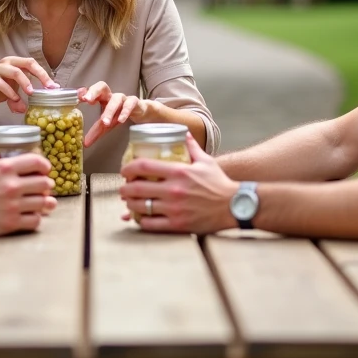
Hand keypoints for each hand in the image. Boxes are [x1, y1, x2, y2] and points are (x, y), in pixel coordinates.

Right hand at [0, 56, 57, 113]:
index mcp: (16, 63)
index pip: (34, 64)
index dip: (45, 75)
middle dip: (40, 75)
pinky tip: (14, 100)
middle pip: (28, 63)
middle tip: (47, 88)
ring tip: (30, 94)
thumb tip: (26, 110)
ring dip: (25, 83)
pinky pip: (1, 82)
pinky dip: (9, 92)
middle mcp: (8, 62)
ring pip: (15, 71)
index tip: (54, 87)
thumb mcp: (12, 94)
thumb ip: (21, 100)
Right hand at [0, 125, 56, 236]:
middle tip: (43, 186)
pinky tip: (32, 215)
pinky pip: (35, 220)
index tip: (44, 169)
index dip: (44, 165)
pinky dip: (37, 218)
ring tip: (42, 201)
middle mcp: (11, 186)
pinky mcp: (11, 223)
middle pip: (44, 183)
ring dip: (44, 201)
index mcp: (3, 168)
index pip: (37, 162)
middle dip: (46, 184)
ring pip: (43, 202)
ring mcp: (12, 206)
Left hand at [80, 81, 156, 146]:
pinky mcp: (134, 102)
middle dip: (94, 91)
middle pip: (102, 86)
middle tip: (86, 100)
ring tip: (104, 121)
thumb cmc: (119, 115)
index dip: (85, 92)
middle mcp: (111, 95)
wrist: (140, 112)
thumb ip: (95, 132)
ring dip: (110, 110)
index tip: (78, 97)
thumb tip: (85, 144)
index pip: (91, 91)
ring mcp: (123, 98)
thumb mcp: (106, 125)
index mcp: (101, 98)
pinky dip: (125, 111)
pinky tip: (120, 120)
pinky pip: (130, 104)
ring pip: (116, 99)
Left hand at [119, 135, 237, 233]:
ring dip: (130, 204)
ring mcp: (174, 208)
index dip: (129, 168)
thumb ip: (191, 147)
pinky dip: (141, 221)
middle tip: (123, 188)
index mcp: (179, 171)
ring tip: (129, 202)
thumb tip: (183, 133)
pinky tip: (140, 218)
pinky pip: (151, 224)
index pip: (144, 166)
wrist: (234, 206)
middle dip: (125, 188)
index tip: (125, 170)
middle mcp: (173, 190)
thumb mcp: (206, 161)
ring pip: (141, 207)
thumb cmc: (219, 183)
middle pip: (137, 188)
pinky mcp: (177, 224)